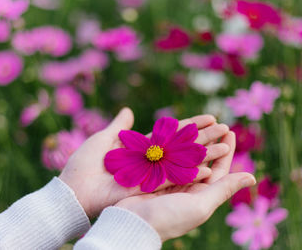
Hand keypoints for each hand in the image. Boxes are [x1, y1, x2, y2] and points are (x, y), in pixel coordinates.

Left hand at [59, 107, 230, 216]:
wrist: (74, 191)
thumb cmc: (84, 165)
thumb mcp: (103, 139)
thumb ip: (119, 126)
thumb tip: (128, 110)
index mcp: (141, 149)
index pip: (172, 134)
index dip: (191, 125)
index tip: (210, 116)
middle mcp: (150, 161)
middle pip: (183, 147)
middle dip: (204, 137)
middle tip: (226, 128)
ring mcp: (152, 176)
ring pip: (184, 163)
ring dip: (205, 155)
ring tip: (227, 146)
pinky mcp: (150, 188)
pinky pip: (175, 181)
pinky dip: (192, 175)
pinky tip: (211, 169)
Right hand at [115, 132, 256, 240]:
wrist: (133, 223)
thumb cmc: (169, 218)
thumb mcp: (201, 204)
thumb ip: (224, 189)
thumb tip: (252, 177)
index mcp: (200, 195)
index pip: (218, 169)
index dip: (225, 151)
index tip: (229, 132)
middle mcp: (186, 186)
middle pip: (202, 159)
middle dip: (211, 140)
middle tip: (217, 122)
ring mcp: (169, 179)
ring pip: (185, 154)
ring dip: (194, 138)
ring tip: (200, 122)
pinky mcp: (152, 174)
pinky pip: (167, 155)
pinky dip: (172, 142)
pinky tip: (176, 130)